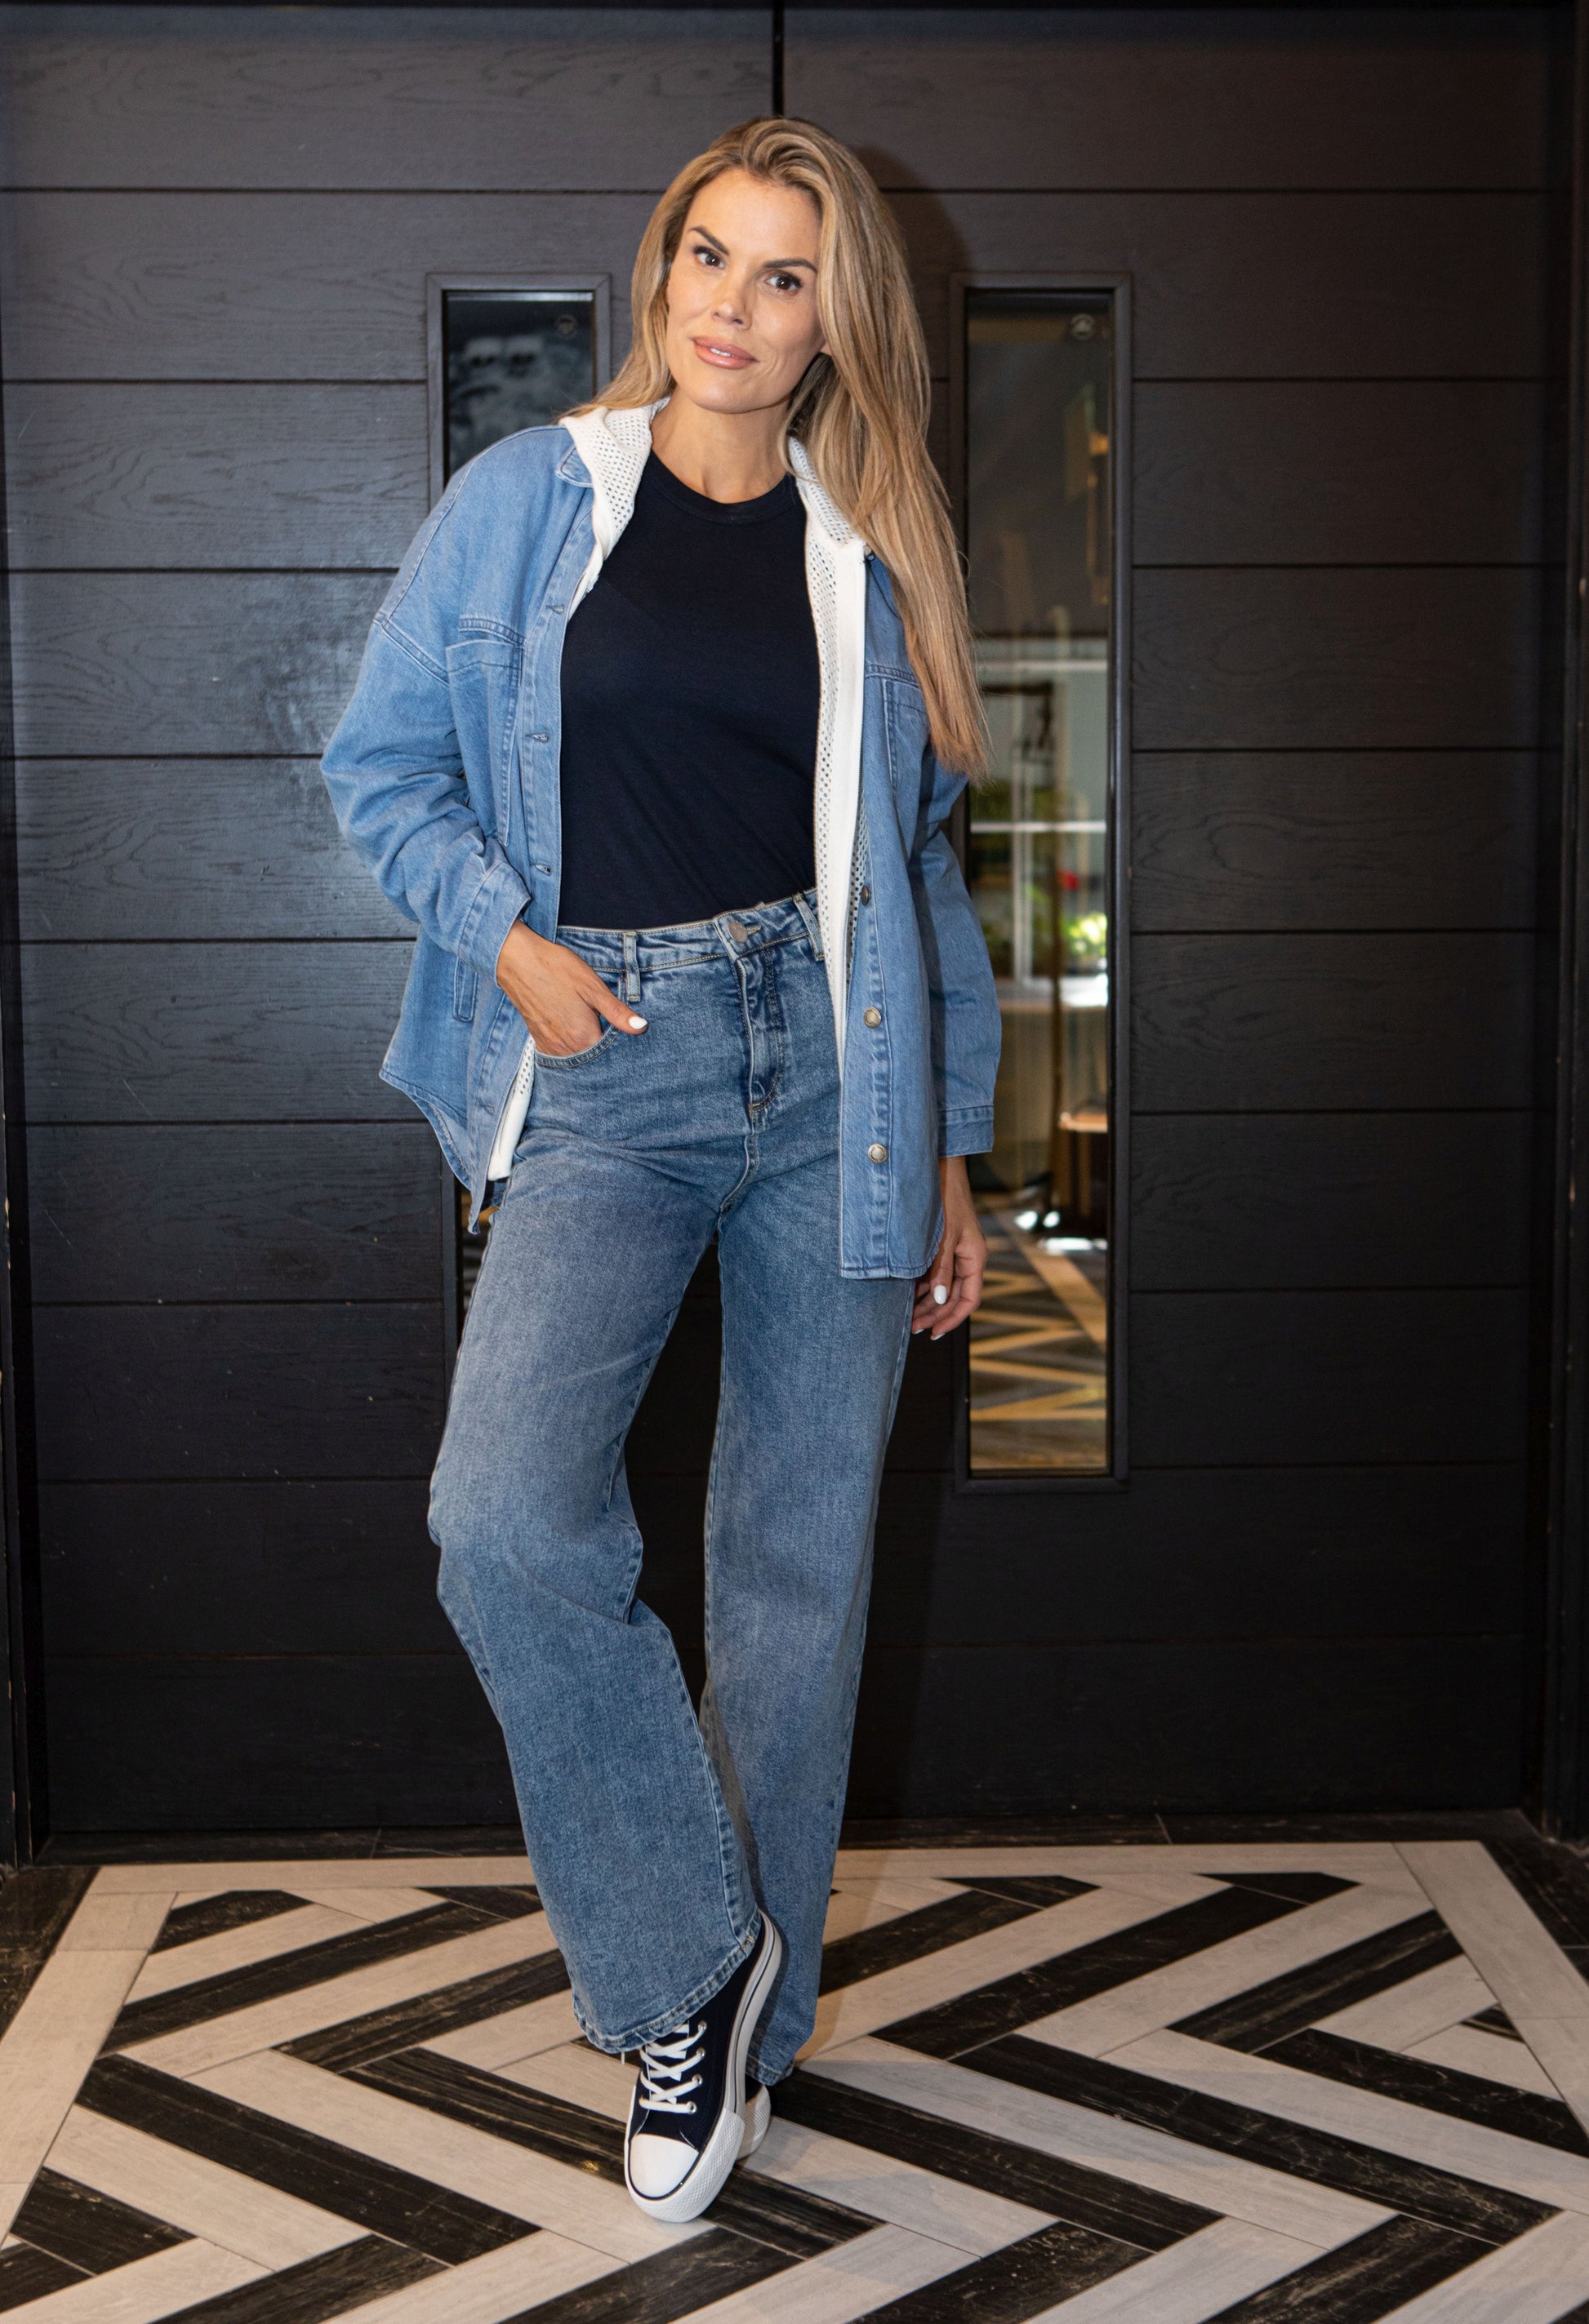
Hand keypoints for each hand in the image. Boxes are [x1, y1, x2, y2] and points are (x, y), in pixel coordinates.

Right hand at [494, 920, 648, 1056]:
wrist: (517, 961)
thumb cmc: (556, 968)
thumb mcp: (592, 986)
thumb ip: (616, 1012)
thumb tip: (641, 1027)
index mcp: (583, 1037)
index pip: (611, 1054)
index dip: (621, 1044)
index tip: (624, 1030)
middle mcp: (566, 1048)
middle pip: (594, 1059)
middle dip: (604, 1048)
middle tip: (606, 1024)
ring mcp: (550, 1047)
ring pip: (577, 1057)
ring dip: (587, 1048)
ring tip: (591, 1026)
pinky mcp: (539, 1041)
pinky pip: (561, 1054)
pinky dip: (571, 1047)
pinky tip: (574, 1029)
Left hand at [913, 1157, 986, 1337]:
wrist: (938, 1166)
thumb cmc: (945, 1197)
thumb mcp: (943, 1236)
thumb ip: (941, 1268)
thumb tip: (937, 1298)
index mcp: (974, 1257)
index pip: (968, 1299)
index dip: (952, 1319)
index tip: (934, 1333)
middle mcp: (966, 1257)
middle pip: (953, 1296)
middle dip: (934, 1314)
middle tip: (913, 1328)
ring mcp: (954, 1251)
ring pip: (942, 1286)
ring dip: (926, 1302)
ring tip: (907, 1316)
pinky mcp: (941, 1244)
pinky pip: (934, 1272)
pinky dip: (921, 1285)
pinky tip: (906, 1294)